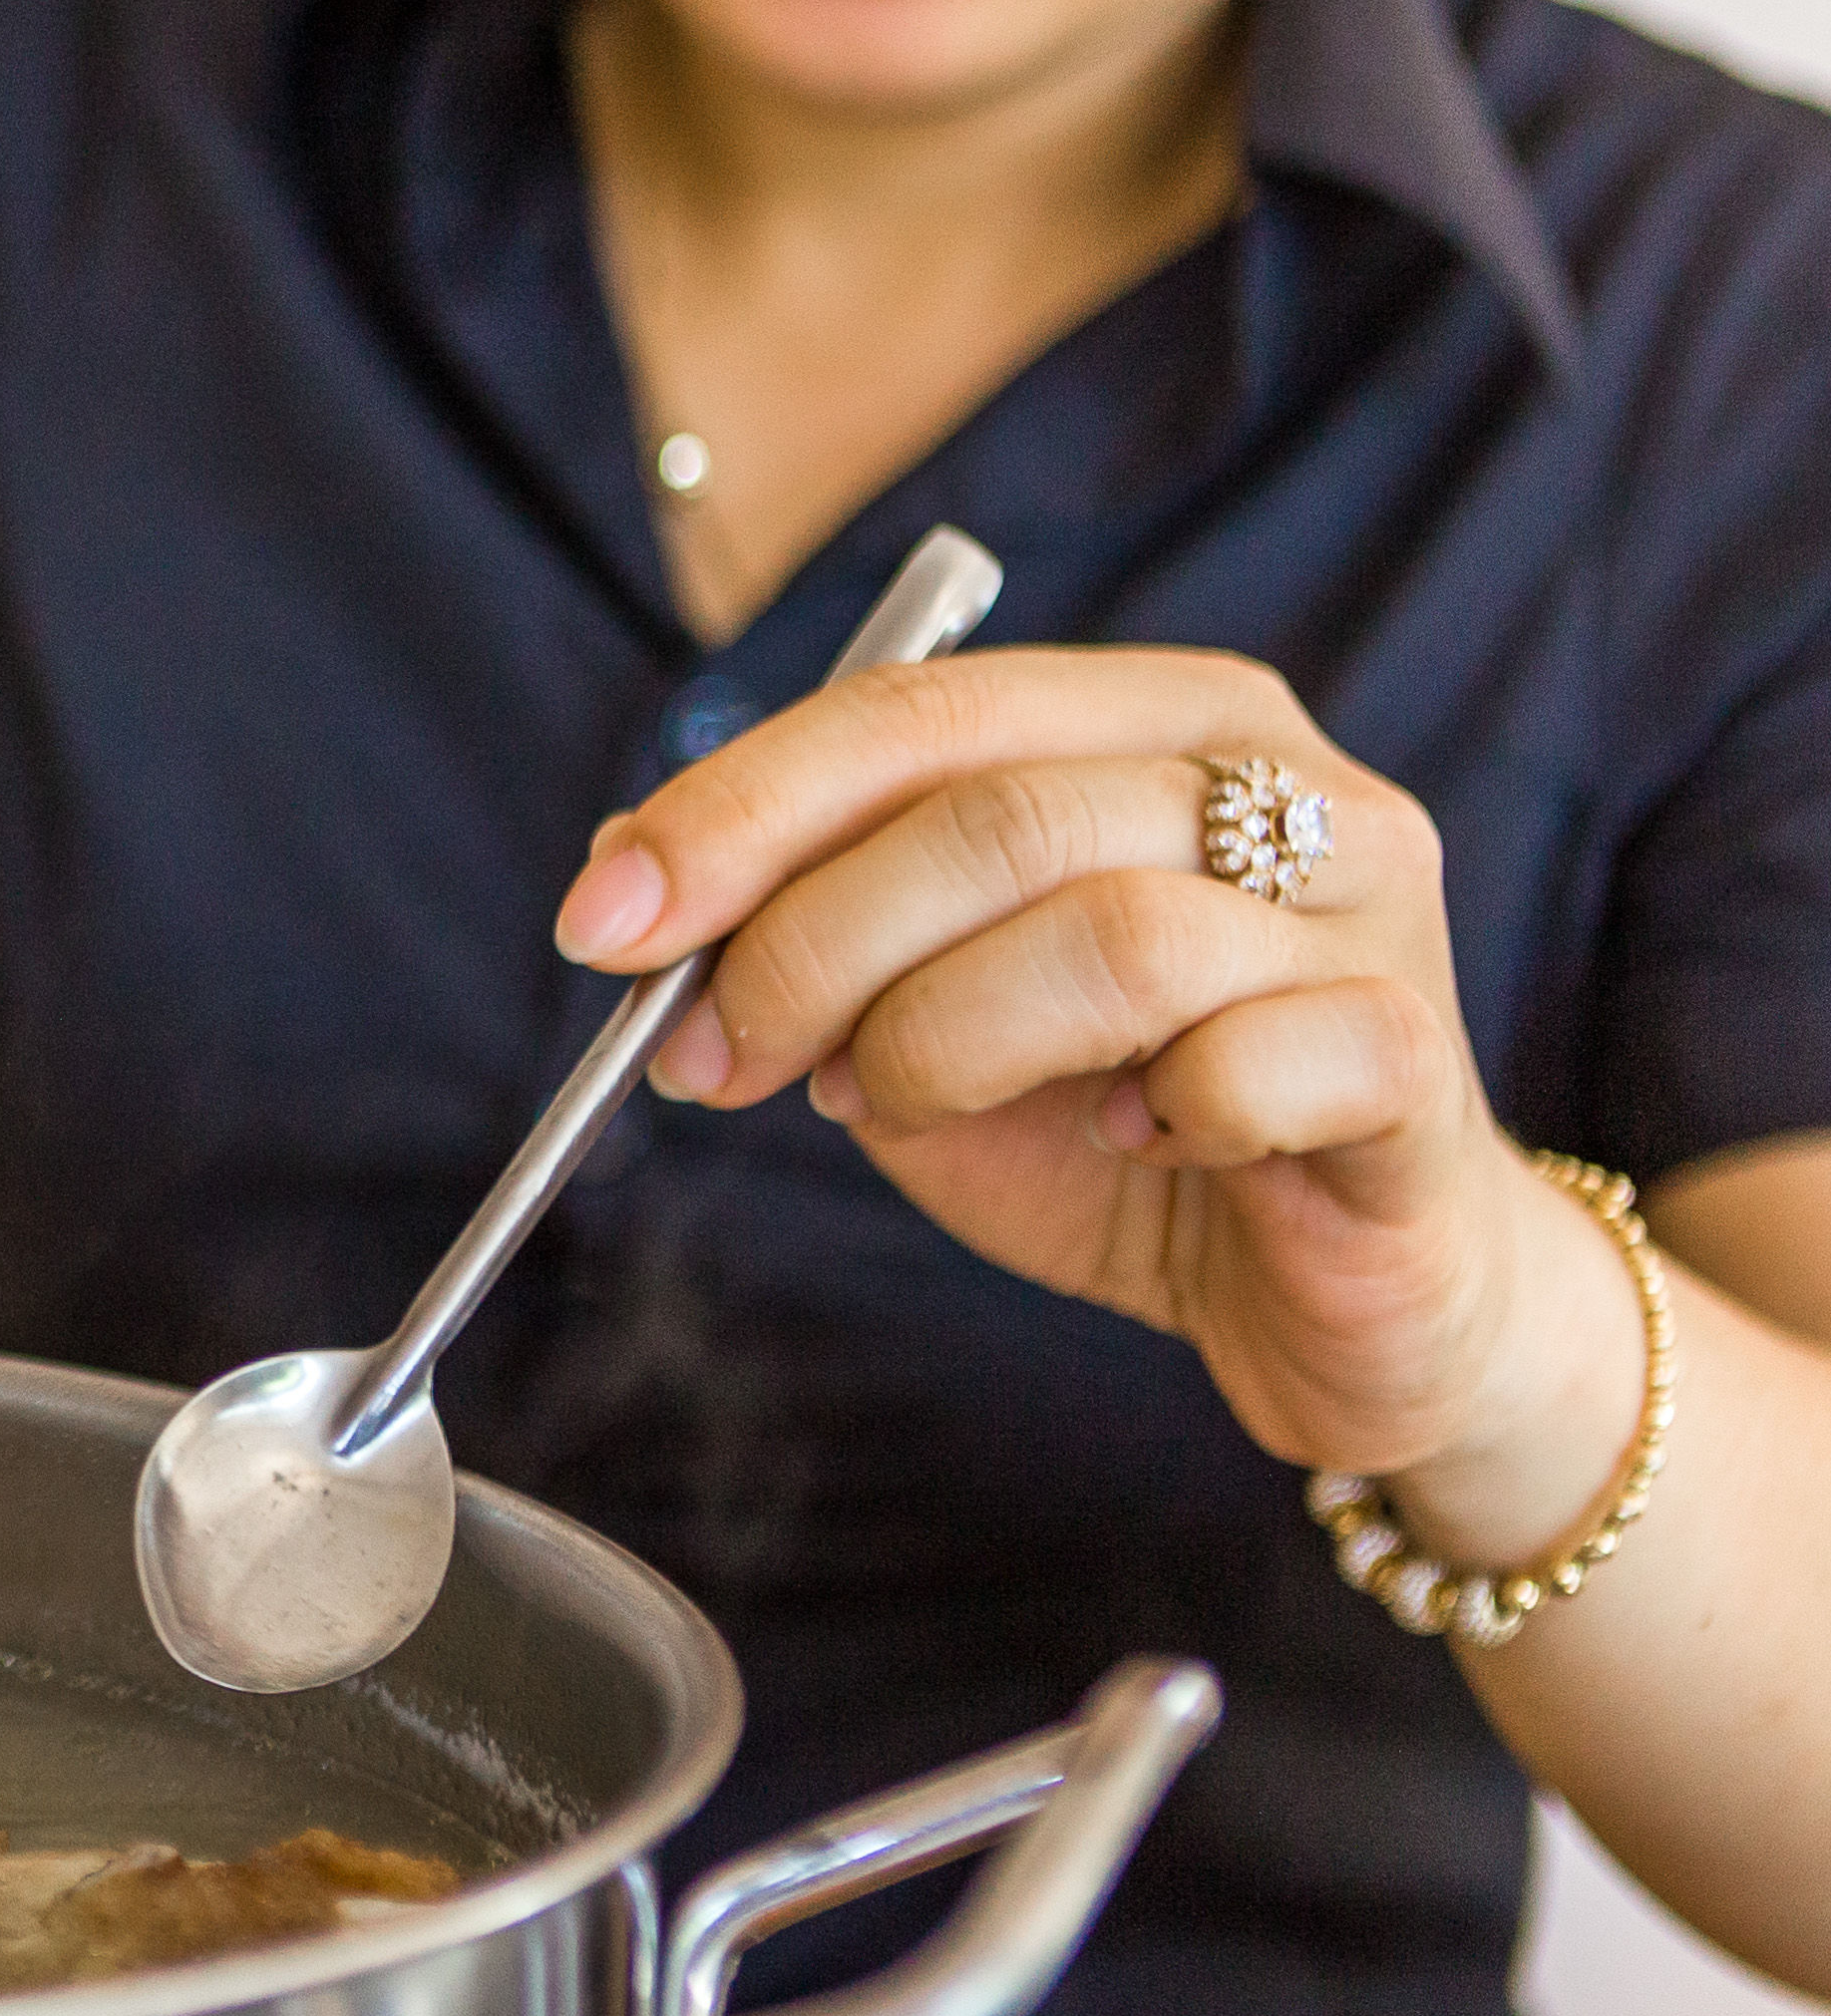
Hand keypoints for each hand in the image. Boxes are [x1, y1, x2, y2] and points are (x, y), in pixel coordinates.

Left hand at [561, 650, 1638, 1556]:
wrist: (1345, 1300)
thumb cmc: (1127, 1134)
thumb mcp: (922, 1018)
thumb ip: (803, 928)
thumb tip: (625, 869)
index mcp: (1153, 719)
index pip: (914, 715)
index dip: (735, 813)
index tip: (602, 922)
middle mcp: (1284, 780)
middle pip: (995, 814)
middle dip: (808, 945)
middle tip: (720, 1059)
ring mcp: (1371, 913)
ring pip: (1105, 934)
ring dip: (940, 1039)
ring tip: (895, 1104)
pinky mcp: (1413, 1060)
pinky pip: (1248, 1063)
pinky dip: (1146, 1116)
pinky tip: (1129, 1147)